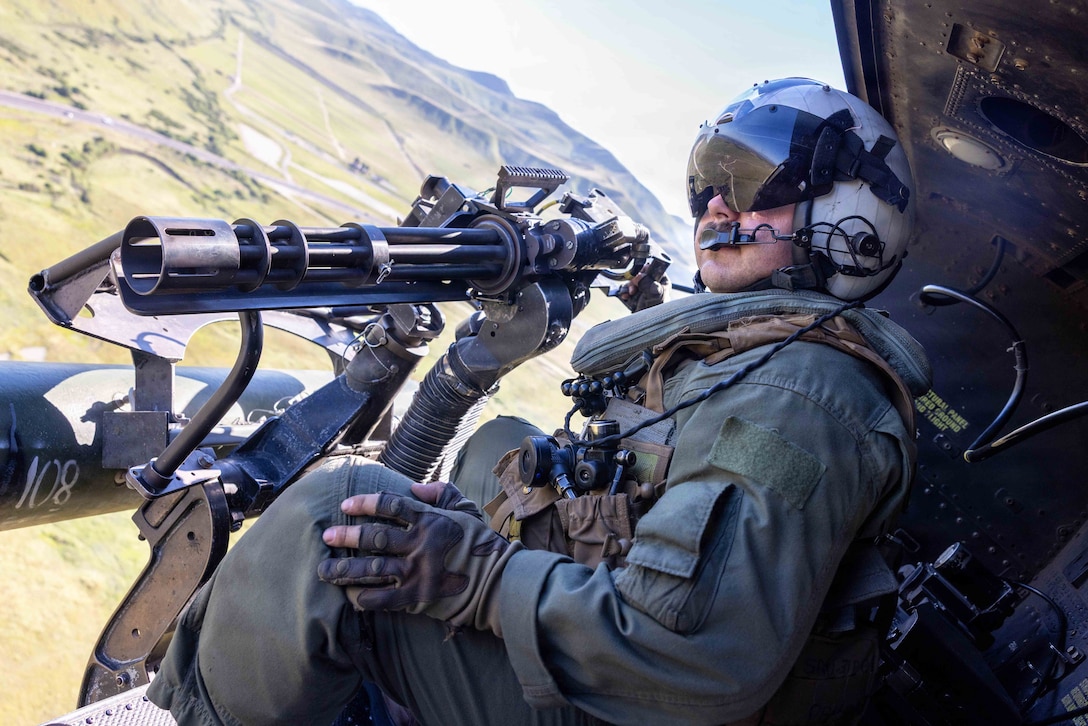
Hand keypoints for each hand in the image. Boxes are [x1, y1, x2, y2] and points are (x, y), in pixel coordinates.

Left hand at [318, 481, 520, 635]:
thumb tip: (414, 486)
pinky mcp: (416, 597)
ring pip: (371, 569)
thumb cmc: (480, 543)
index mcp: (430, 519)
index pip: (390, 505)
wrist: (496, 582)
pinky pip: (382, 598)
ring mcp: (416, 572)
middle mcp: (420, 544)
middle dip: (347, 536)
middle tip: (327, 536)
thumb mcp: (465, 510)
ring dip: (344, 569)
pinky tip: (349, 595)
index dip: (365, 503)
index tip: (345, 506)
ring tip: (324, 570)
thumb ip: (440, 493)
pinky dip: (363, 597)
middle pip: (374, 537)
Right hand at [614, 262, 670, 311]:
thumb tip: (639, 275)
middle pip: (641, 274)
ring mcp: (644, 291)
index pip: (654, 268)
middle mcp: (654, 285)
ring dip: (628, 287)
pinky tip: (626, 297)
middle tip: (634, 289)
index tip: (640, 276)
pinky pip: (627, 289)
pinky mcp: (636, 296)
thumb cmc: (655, 314)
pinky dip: (625, 292)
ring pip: (633, 281)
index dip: (645, 271)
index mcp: (663, 282)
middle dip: (634, 281)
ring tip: (630, 295)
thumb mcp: (654, 295)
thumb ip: (647, 282)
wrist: (644, 328)